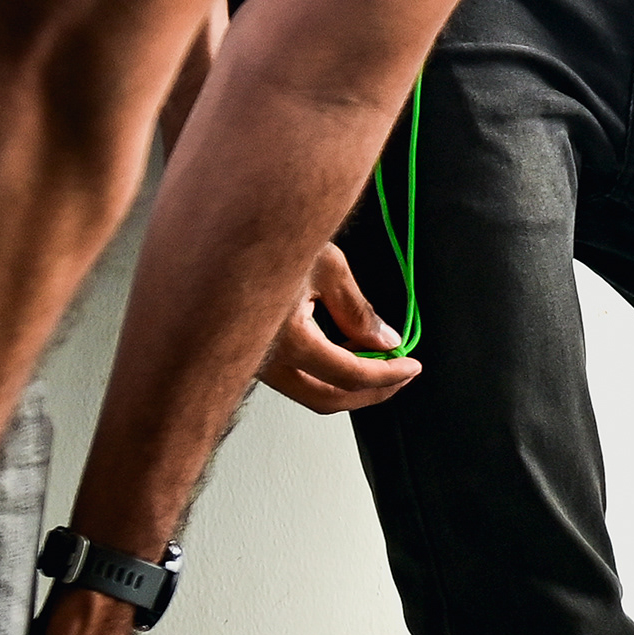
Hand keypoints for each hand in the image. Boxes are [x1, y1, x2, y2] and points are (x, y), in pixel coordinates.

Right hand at [252, 244, 423, 414]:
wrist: (222, 235)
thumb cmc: (267, 239)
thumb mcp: (325, 265)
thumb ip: (357, 310)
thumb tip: (385, 339)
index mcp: (286, 339)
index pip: (349, 375)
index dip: (387, 375)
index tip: (410, 366)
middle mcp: (264, 361)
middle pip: (327, 399)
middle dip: (371, 392)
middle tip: (400, 376)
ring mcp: (253, 362)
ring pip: (309, 391)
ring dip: (348, 380)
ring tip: (376, 352)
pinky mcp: (249, 354)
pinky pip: (294, 375)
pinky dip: (325, 369)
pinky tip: (344, 345)